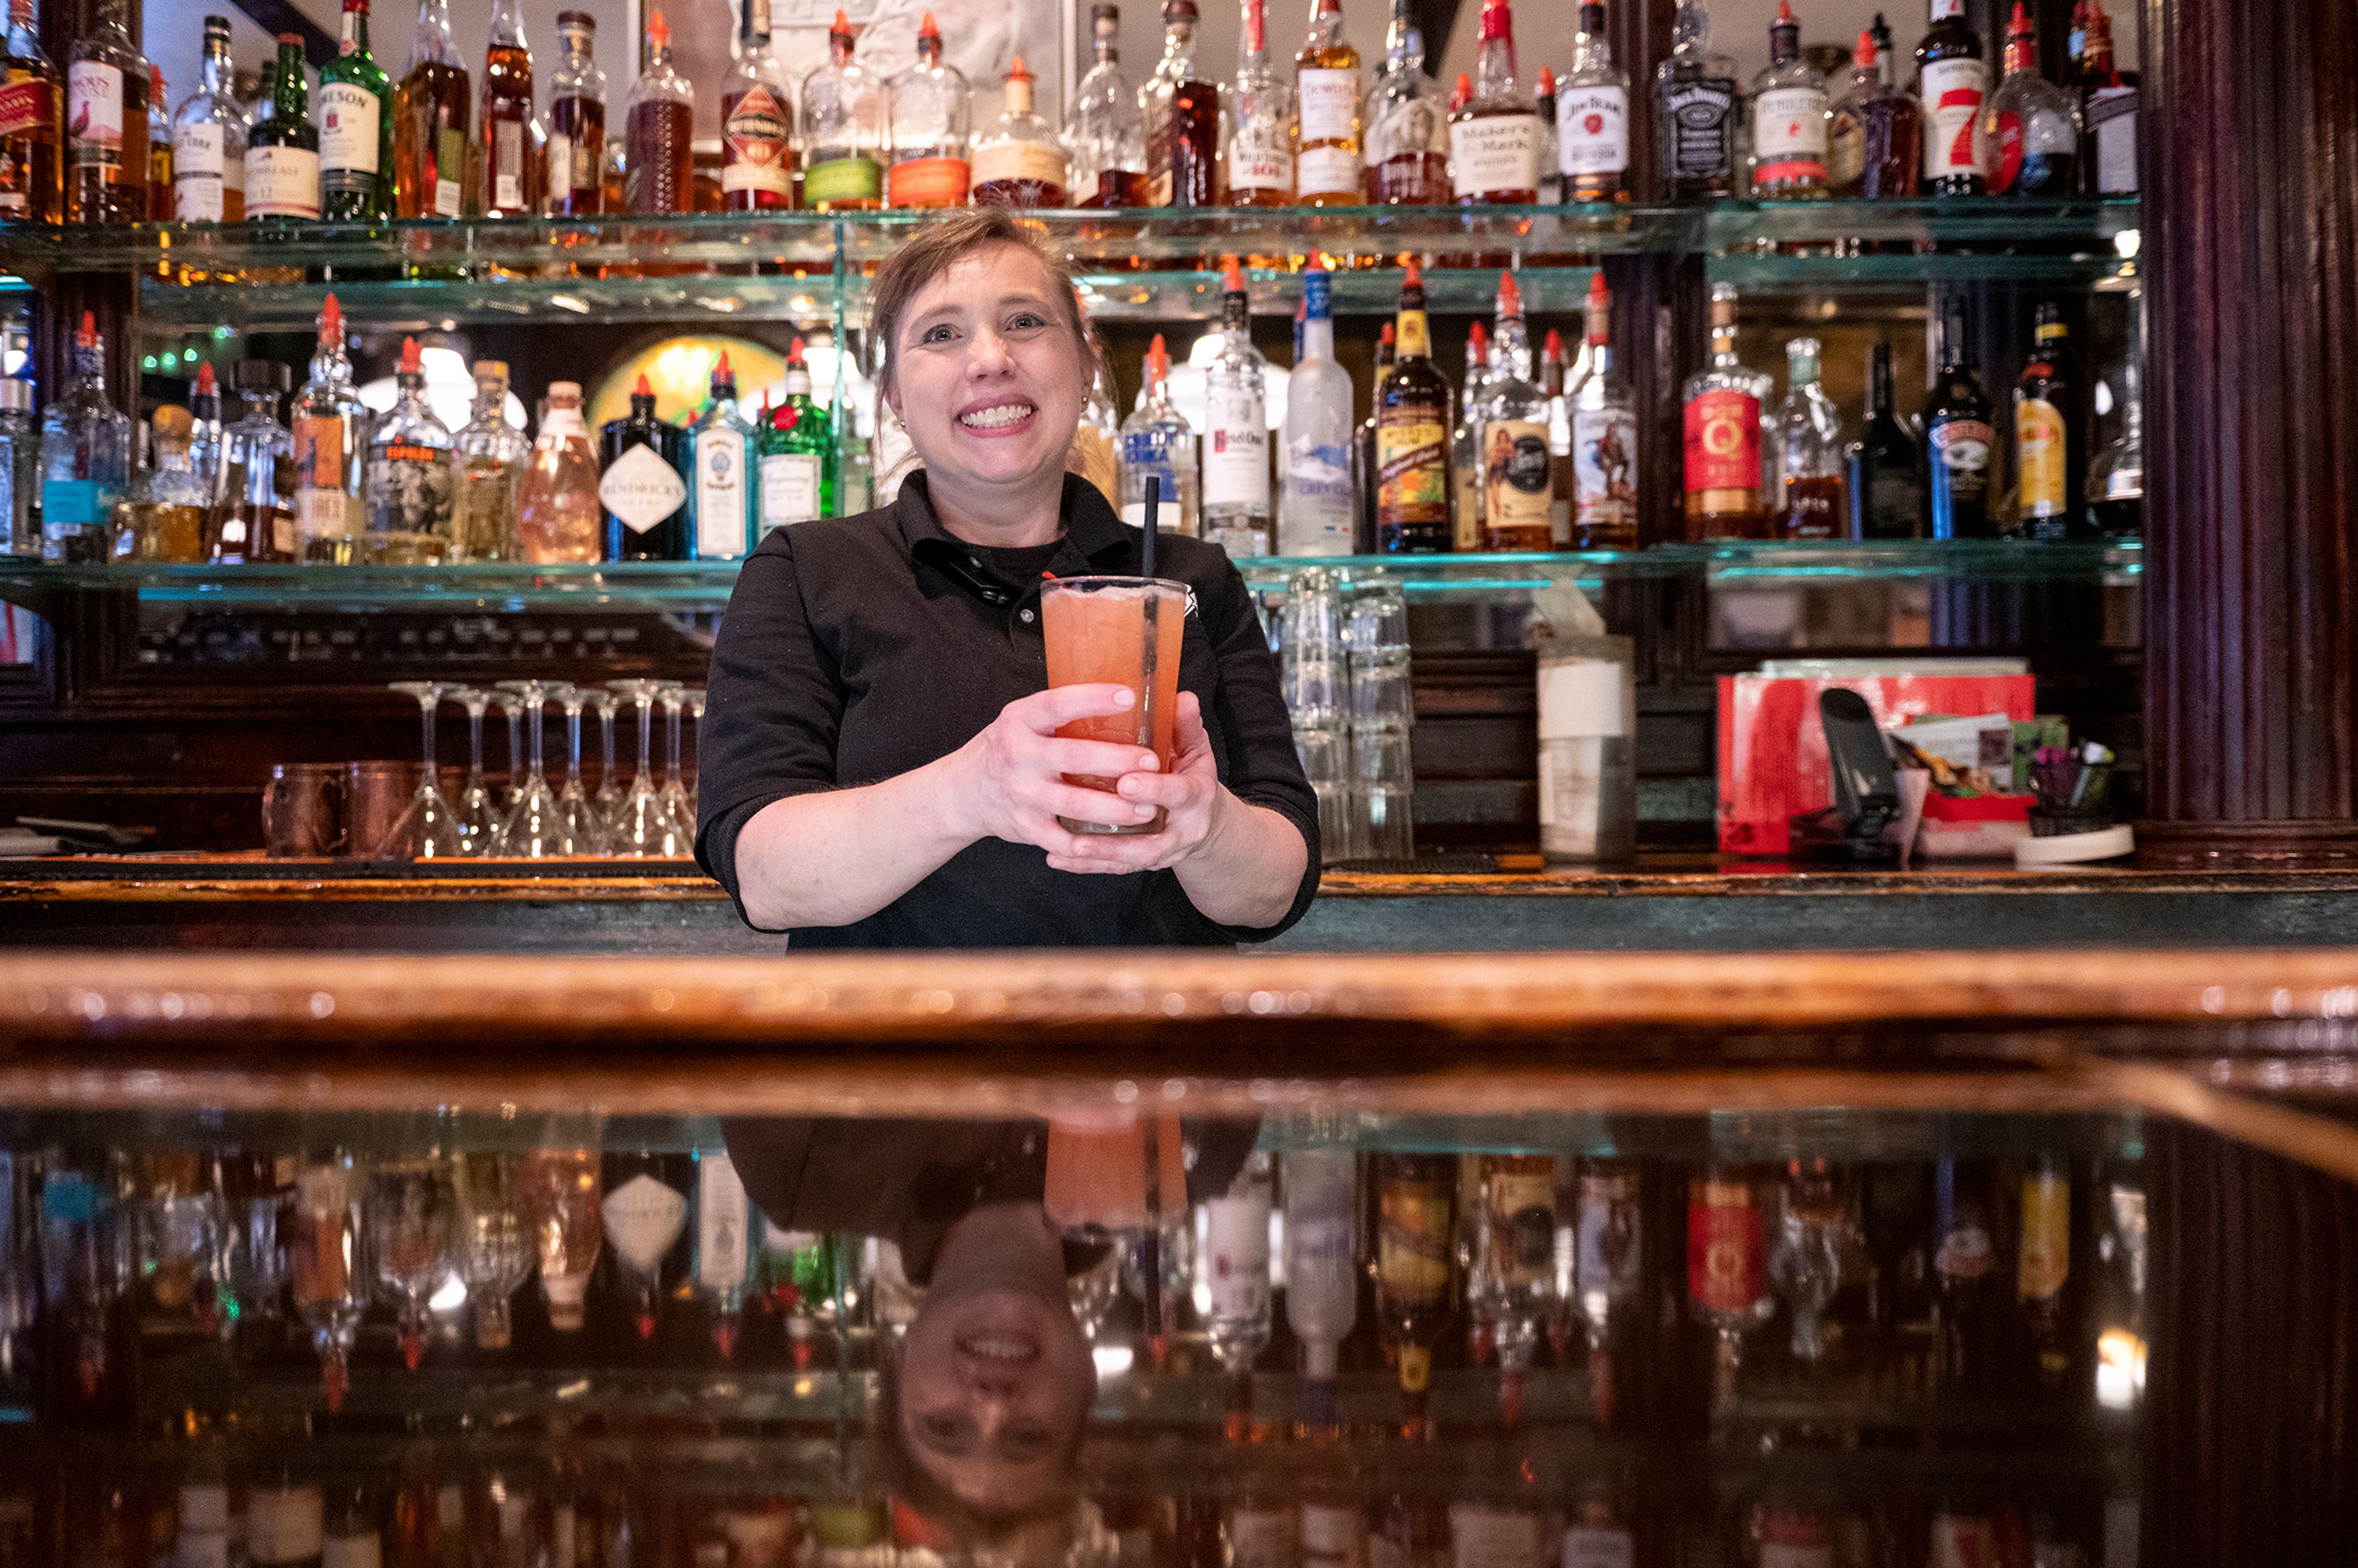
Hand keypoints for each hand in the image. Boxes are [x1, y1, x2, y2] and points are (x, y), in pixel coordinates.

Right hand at [948, 683, 1169, 852]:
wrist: (963, 792)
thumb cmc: (1007, 749)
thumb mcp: (1021, 720)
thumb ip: (1058, 713)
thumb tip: (1120, 697)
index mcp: (1020, 721)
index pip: (1057, 705)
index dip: (1093, 699)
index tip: (1129, 696)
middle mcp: (1018, 755)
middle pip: (1073, 757)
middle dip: (1117, 761)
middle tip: (1153, 762)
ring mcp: (1021, 793)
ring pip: (1074, 804)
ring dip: (1115, 809)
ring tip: (1147, 809)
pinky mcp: (1024, 826)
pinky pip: (1062, 840)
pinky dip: (1090, 846)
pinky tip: (1118, 842)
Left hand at [1045, 691, 1228, 875]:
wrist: (1202, 820)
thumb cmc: (1190, 775)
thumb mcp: (1195, 749)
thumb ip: (1186, 726)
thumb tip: (1182, 697)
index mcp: (1196, 796)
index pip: (1178, 794)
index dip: (1154, 789)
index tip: (1126, 781)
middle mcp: (1182, 830)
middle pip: (1153, 836)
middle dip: (1121, 827)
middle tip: (1087, 812)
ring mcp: (1162, 851)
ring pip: (1131, 859)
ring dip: (1100, 853)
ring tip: (1069, 845)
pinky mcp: (1141, 862)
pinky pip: (1114, 868)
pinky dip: (1086, 866)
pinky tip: (1056, 858)